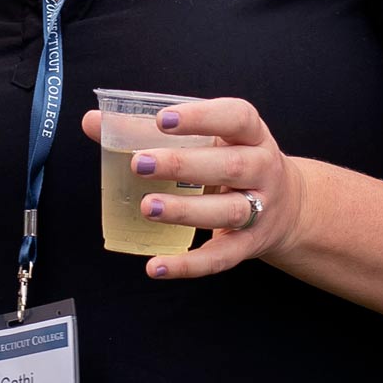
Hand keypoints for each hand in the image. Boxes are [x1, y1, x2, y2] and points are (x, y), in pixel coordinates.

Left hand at [80, 97, 299, 279]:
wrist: (289, 206)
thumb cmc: (232, 161)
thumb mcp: (209, 139)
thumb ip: (151, 130)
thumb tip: (92, 122)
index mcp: (252, 135)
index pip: (236, 118)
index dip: (202, 117)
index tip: (163, 119)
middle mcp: (263, 170)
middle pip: (230, 166)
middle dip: (183, 165)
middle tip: (140, 164)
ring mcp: (261, 210)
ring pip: (227, 211)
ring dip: (186, 211)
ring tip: (147, 208)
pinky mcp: (249, 246)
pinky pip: (220, 258)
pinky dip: (188, 265)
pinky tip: (156, 265)